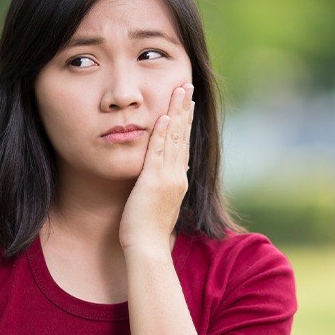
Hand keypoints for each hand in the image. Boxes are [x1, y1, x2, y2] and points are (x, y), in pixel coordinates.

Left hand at [119, 82, 193, 253]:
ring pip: (174, 139)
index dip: (184, 124)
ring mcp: (167, 178)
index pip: (182, 146)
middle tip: (187, 86)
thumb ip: (164, 189)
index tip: (186, 105)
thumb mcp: (159, 205)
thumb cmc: (148, 232)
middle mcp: (177, 176)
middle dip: (185, 109)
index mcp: (177, 181)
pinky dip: (161, 133)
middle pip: (182, 136)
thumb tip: (170, 177)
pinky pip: (158, 152)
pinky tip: (163, 115)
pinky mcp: (154, 182)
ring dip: (177, 112)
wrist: (147, 248)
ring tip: (180, 90)